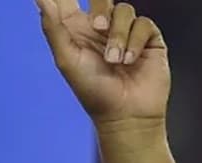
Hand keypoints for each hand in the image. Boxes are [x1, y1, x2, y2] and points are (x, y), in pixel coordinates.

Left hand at [34, 0, 170, 128]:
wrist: (125, 113)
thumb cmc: (92, 91)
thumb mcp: (67, 59)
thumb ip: (54, 28)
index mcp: (76, 31)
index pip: (68, 1)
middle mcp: (100, 28)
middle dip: (101, 8)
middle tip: (98, 26)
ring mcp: (124, 31)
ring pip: (123, 10)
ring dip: (118, 36)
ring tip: (114, 61)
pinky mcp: (147, 37)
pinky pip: (143, 24)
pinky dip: (135, 42)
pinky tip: (129, 61)